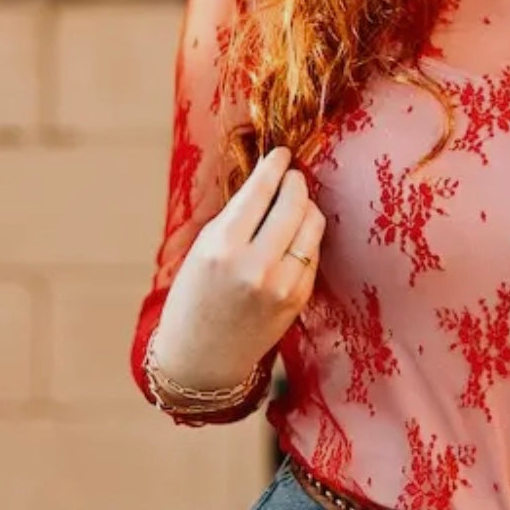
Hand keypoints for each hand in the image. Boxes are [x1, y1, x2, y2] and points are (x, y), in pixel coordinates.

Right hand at [150, 146, 325, 391]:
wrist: (202, 356)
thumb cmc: (195, 296)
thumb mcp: (203, 249)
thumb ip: (237, 216)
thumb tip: (271, 178)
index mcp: (222, 248)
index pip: (260, 191)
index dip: (275, 166)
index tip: (282, 153)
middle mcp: (255, 266)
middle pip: (294, 202)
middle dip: (295, 183)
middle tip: (291, 176)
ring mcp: (282, 284)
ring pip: (312, 224)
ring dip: (306, 206)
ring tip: (293, 204)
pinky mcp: (299, 298)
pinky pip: (313, 252)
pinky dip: (306, 237)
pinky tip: (293, 236)